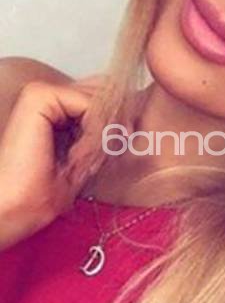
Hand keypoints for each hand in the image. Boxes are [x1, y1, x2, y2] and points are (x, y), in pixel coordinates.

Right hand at [0, 75, 105, 249]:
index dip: (118, 120)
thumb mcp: (87, 158)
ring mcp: (40, 93)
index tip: (119, 146)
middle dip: (116, 124)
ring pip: (100, 100)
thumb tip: (130, 121)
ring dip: (104, 131)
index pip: (101, 99)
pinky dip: (95, 130)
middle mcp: (45, 96)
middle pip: (104, 94)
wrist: (16, 209)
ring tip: (87, 158)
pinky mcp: (38, 96)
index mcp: (53, 110)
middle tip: (109, 151)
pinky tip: (79, 153)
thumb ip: (104, 134)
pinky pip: (89, 104)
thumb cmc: (44, 193)